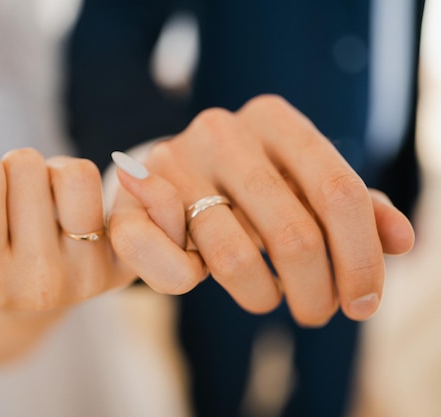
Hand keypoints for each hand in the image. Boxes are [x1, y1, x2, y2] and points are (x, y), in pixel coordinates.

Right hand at [0, 149, 133, 362]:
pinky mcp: (121, 267)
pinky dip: (92, 191)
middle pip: (27, 164)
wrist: (16, 309)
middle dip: (11, 173)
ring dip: (52, 177)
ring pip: (74, 173)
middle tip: (8, 208)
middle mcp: (41, 286)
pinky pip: (120, 193)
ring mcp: (88, 277)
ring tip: (38, 207)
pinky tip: (71, 212)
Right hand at [108, 95, 414, 326]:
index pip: (339, 192)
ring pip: (234, 258)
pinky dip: (190, 284)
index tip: (364, 303)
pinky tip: (200, 277)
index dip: (361, 259)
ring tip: (268, 297)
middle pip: (294, 232)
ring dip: (261, 295)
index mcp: (274, 118)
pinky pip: (173, 269)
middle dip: (316, 291)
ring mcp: (171, 163)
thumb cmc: (242, 187)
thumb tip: (401, 241)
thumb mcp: (299, 185)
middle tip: (318, 312)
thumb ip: (353, 207)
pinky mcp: (129, 203)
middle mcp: (221, 132)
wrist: (159, 178)